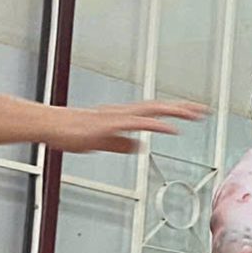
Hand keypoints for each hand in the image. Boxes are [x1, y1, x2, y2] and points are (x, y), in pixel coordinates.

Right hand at [46, 98, 205, 153]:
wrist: (47, 125)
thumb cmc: (68, 131)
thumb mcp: (101, 142)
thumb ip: (120, 143)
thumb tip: (138, 146)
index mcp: (121, 116)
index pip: (154, 111)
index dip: (174, 110)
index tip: (192, 111)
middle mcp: (122, 113)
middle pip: (159, 106)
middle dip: (182, 107)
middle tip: (204, 109)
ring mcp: (117, 117)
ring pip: (152, 110)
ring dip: (175, 112)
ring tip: (194, 114)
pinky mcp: (110, 124)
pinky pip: (138, 123)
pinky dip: (157, 125)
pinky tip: (171, 129)